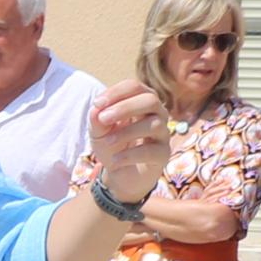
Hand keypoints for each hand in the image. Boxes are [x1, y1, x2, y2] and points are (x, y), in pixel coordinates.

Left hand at [90, 82, 173, 201]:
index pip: (135, 87)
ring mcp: (163, 133)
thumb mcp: (98, 131)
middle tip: (103, 118)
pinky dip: (130, 155)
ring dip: (126, 132)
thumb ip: (96, 119)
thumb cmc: (112, 145)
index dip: (117, 92)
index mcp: (140, 102)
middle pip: (151, 100)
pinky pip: (152, 150)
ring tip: (107, 142)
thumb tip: (97, 109)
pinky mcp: (163, 154)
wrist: (120, 173)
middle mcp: (157, 114)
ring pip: (154, 124)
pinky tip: (115, 160)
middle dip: (125, 107)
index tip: (97, 104)